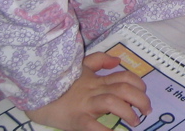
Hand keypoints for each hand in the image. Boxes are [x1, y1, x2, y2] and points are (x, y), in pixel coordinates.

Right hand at [27, 52, 151, 130]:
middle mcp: (95, 91)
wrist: (36, 94)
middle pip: (124, 89)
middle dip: (140, 99)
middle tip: (147, 110)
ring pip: (112, 102)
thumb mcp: (81, 66)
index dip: (139, 84)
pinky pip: (91, 125)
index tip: (144, 93)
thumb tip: (117, 61)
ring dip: (128, 112)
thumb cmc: (60, 83)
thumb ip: (99, 60)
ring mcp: (85, 105)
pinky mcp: (75, 120)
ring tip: (135, 122)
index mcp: (97, 80)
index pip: (124, 77)